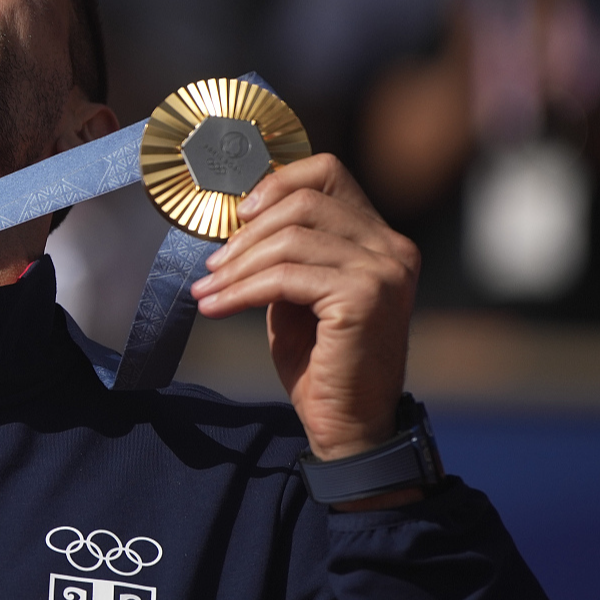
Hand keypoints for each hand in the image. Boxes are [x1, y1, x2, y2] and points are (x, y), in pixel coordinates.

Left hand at [191, 154, 419, 468]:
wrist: (350, 426)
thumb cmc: (321, 363)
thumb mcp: (299, 295)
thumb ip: (286, 253)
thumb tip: (240, 217)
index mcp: (381, 239)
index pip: (329, 172)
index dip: (277, 183)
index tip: (238, 215)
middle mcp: (392, 248)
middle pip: (303, 203)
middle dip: (246, 233)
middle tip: (212, 265)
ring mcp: (384, 271)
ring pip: (289, 240)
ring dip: (237, 265)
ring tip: (207, 289)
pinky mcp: (364, 297)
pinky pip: (285, 278)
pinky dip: (242, 291)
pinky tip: (216, 306)